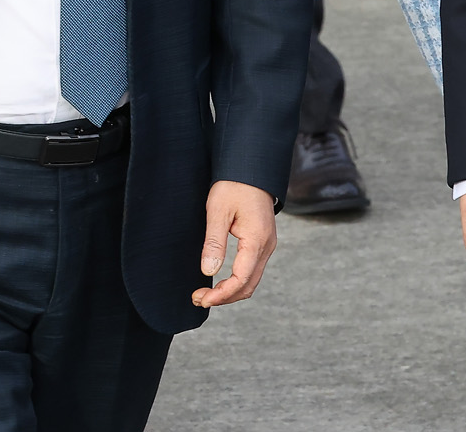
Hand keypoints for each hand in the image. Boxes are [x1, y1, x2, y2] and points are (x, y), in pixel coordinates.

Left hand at [193, 181, 277, 308]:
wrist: (252, 167)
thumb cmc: (234, 185)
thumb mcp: (218, 211)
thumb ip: (214, 243)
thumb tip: (208, 272)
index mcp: (257, 240)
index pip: (241, 280)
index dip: (221, 295)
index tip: (201, 298)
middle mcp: (267, 245)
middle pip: (248, 285)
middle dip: (224, 298)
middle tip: (198, 299)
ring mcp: (267, 244)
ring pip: (251, 280)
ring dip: (230, 292)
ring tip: (206, 293)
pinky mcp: (263, 241)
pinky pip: (252, 269)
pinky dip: (237, 281)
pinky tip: (221, 281)